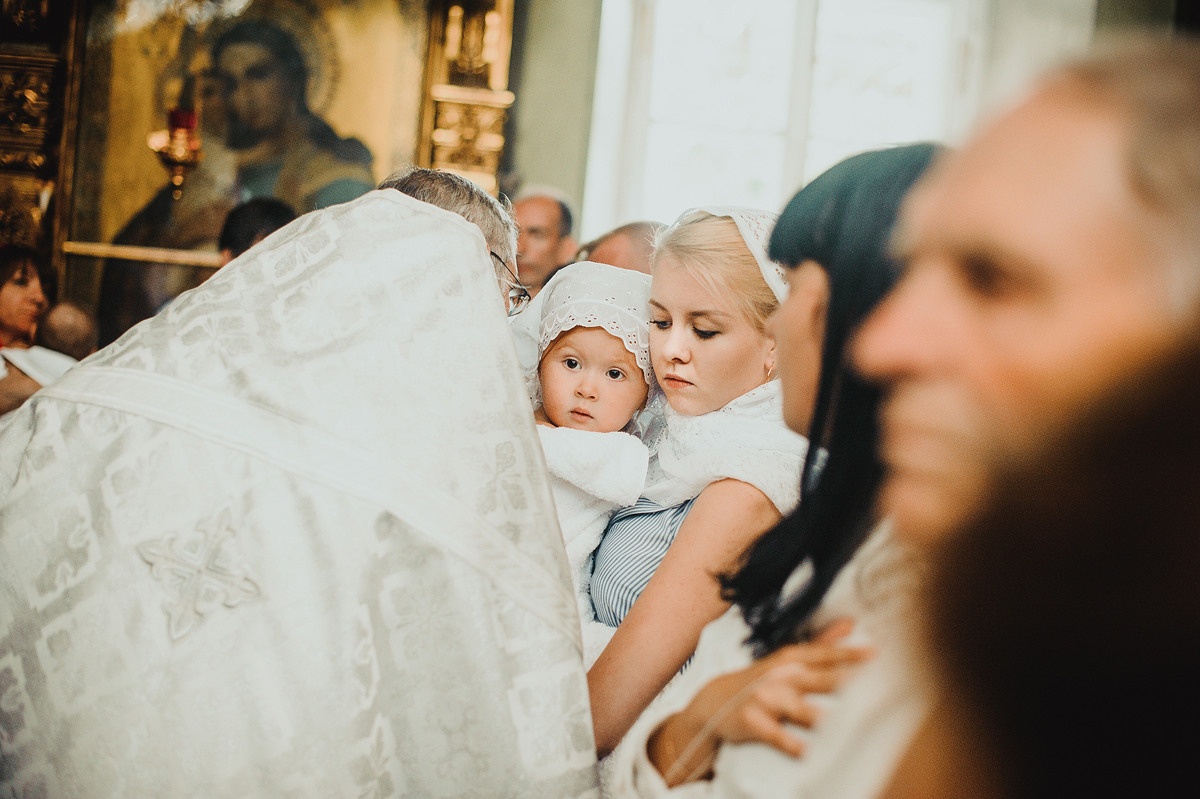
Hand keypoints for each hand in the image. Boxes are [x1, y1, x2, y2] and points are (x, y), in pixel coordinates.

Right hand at [646, 619, 871, 786]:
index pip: (823, 655)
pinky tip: (805, 751)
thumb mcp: (788, 658)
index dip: (848, 655)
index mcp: (790, 659)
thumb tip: (851, 622)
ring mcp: (764, 699)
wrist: (715, 700)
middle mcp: (779, 676)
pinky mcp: (753, 722)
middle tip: (868, 684)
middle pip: (815, 679)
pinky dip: (788, 743)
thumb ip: (822, 643)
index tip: (875, 655)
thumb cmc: (762, 679)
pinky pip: (773, 734)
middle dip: (840, 681)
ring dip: (814, 715)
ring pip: (794, 708)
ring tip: (835, 721)